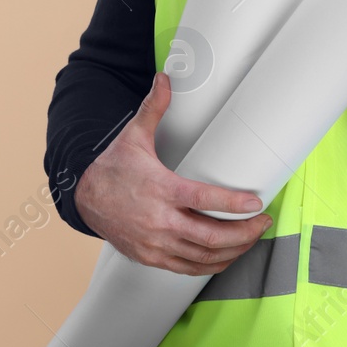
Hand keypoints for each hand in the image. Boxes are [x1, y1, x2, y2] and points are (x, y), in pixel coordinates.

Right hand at [73, 72, 272, 275]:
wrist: (83, 197)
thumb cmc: (114, 167)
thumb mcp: (134, 135)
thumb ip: (154, 108)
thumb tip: (165, 78)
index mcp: (160, 190)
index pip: (203, 201)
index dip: (233, 205)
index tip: (257, 204)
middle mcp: (158, 221)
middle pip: (209, 237)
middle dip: (243, 234)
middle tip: (263, 223)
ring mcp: (154, 243)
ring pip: (202, 257)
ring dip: (232, 251)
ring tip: (252, 239)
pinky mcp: (150, 257)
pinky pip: (187, 269)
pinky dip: (210, 265)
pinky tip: (226, 256)